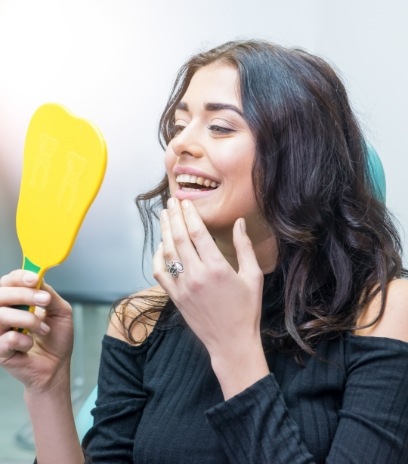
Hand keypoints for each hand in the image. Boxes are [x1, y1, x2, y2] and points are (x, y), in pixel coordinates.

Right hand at [0, 270, 73, 391]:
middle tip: (45, 300)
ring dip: (28, 319)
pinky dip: (24, 341)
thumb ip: (49, 294)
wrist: (57, 365)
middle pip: (0, 294)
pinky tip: (30, 345)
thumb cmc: (56, 338)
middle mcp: (4, 313)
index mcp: (16, 302)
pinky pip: (6, 339)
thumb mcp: (60, 311)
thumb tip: (39, 280)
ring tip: (44, 329)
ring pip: (0, 315)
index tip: (34, 279)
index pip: (8, 281)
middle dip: (24, 294)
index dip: (19, 277)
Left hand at [153, 199, 268, 397]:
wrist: (232, 343)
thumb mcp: (253, 276)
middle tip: (171, 202)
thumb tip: (239, 223)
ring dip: (165, 231)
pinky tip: (160, 246)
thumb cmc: (247, 309)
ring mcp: (183, 286)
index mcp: (217, 267)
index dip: (189, 214)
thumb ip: (244, 247)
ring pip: (168, 252)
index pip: (198, 232)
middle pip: (179, 238)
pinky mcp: (175, 297)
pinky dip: (157, 257)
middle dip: (174, 217)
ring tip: (164, 216)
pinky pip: (160, 273)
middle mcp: (196, 274)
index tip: (185, 202)